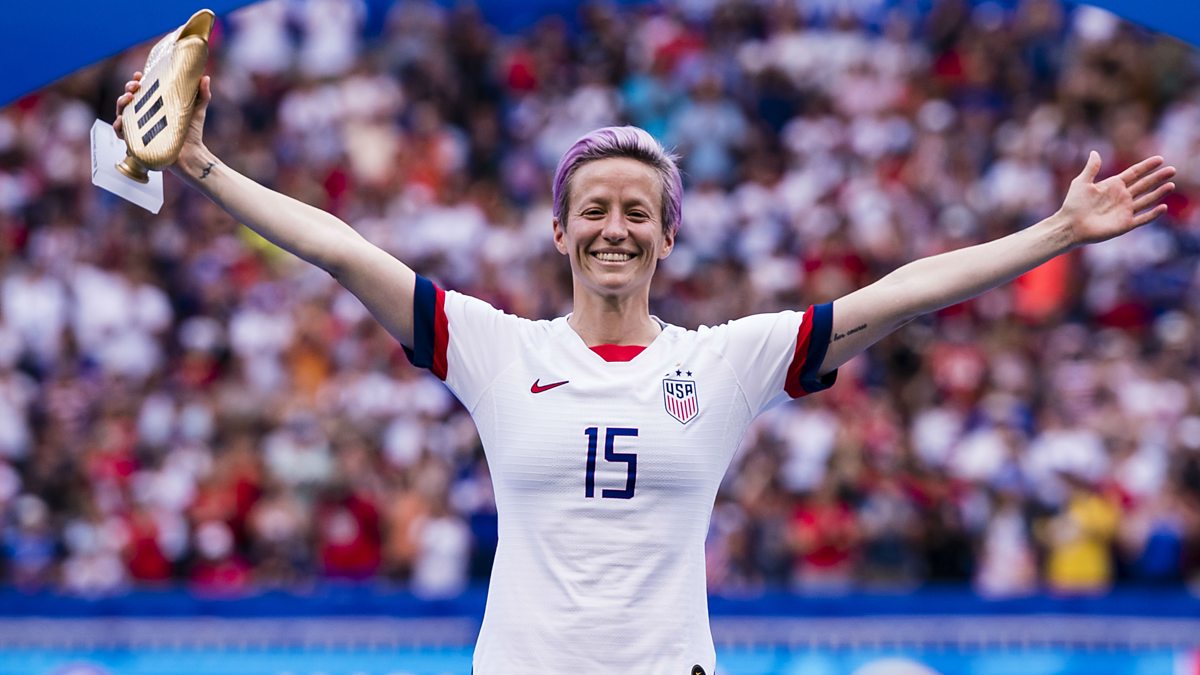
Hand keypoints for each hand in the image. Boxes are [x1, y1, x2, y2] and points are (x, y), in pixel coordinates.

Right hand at [114, 71, 212, 164]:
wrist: (192, 154)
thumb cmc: (193, 132)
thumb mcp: (197, 110)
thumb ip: (202, 94)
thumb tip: (206, 77)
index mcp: (155, 105)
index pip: (140, 90)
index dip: (136, 81)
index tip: (139, 75)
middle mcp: (144, 115)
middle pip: (128, 98)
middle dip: (128, 89)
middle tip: (135, 85)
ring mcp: (139, 128)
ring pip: (121, 112)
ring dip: (120, 103)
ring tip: (129, 98)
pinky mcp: (137, 141)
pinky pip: (121, 133)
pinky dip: (117, 126)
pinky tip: (120, 120)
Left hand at [1057, 151, 1175, 247]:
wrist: (1069, 226)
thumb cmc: (1073, 204)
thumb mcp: (1081, 183)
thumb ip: (1091, 168)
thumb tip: (1095, 152)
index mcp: (1113, 185)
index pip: (1135, 173)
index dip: (1147, 166)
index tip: (1160, 159)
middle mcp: (1122, 197)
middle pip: (1144, 185)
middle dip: (1158, 177)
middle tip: (1173, 170)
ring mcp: (1125, 210)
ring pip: (1147, 200)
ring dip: (1159, 193)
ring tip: (1171, 185)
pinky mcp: (1125, 224)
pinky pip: (1142, 218)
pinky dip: (1153, 214)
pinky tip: (1163, 207)